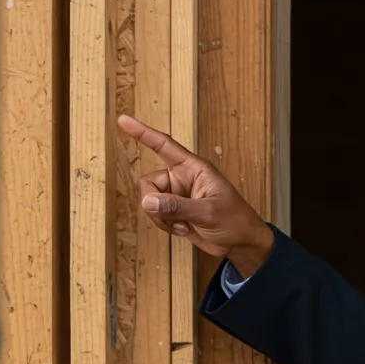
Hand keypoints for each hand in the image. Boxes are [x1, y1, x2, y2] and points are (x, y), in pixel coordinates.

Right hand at [117, 114, 272, 276]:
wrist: (241, 243)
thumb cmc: (235, 221)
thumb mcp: (208, 212)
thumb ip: (177, 206)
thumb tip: (148, 201)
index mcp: (194, 168)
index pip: (164, 146)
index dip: (143, 133)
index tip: (123, 120)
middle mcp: (182, 178)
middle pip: (148, 183)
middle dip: (153, 203)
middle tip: (173, 218)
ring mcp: (177, 195)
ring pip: (148, 201)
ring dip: (160, 218)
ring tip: (184, 225)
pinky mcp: (174, 211)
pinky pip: (155, 215)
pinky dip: (164, 225)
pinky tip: (183, 229)